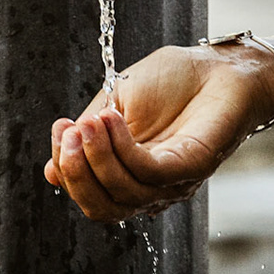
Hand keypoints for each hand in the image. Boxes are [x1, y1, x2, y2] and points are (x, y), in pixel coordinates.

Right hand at [44, 42, 273, 222]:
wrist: (221, 66)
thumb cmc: (174, 81)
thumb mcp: (115, 103)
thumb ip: (88, 136)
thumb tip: (52, 172)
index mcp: (128, 175)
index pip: (88, 194)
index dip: (66, 170)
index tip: (59, 129)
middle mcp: (149, 187)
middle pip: (101, 208)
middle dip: (76, 175)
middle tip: (68, 135)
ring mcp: (171, 182)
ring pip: (123, 195)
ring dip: (97, 157)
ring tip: (91, 122)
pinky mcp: (191, 167)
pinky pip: (149, 173)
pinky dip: (123, 149)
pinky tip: (112, 119)